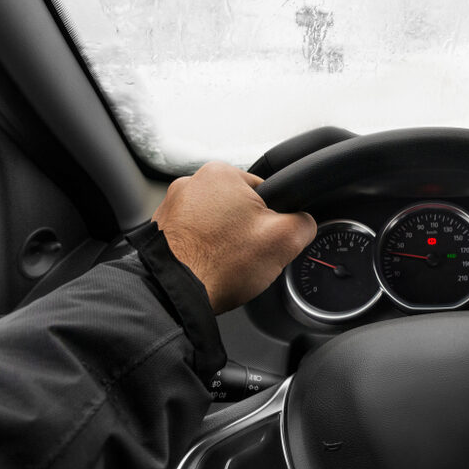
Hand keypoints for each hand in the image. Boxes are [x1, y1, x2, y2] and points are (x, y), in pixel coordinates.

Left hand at [152, 162, 315, 313]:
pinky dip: (204, 251)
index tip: (267, 239)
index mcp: (222, 173)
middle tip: (246, 255)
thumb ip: (305, 223)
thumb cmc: (218, 265)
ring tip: (225, 263)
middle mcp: (192, 182)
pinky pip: (195, 236)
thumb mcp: (284, 241)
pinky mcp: (162, 228)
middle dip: (247, 232)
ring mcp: (173, 206)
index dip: (275, 221)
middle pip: (241, 208)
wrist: (174, 294)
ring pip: (217, 223)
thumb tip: (305, 222)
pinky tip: (208, 267)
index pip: (268, 192)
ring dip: (224, 242)